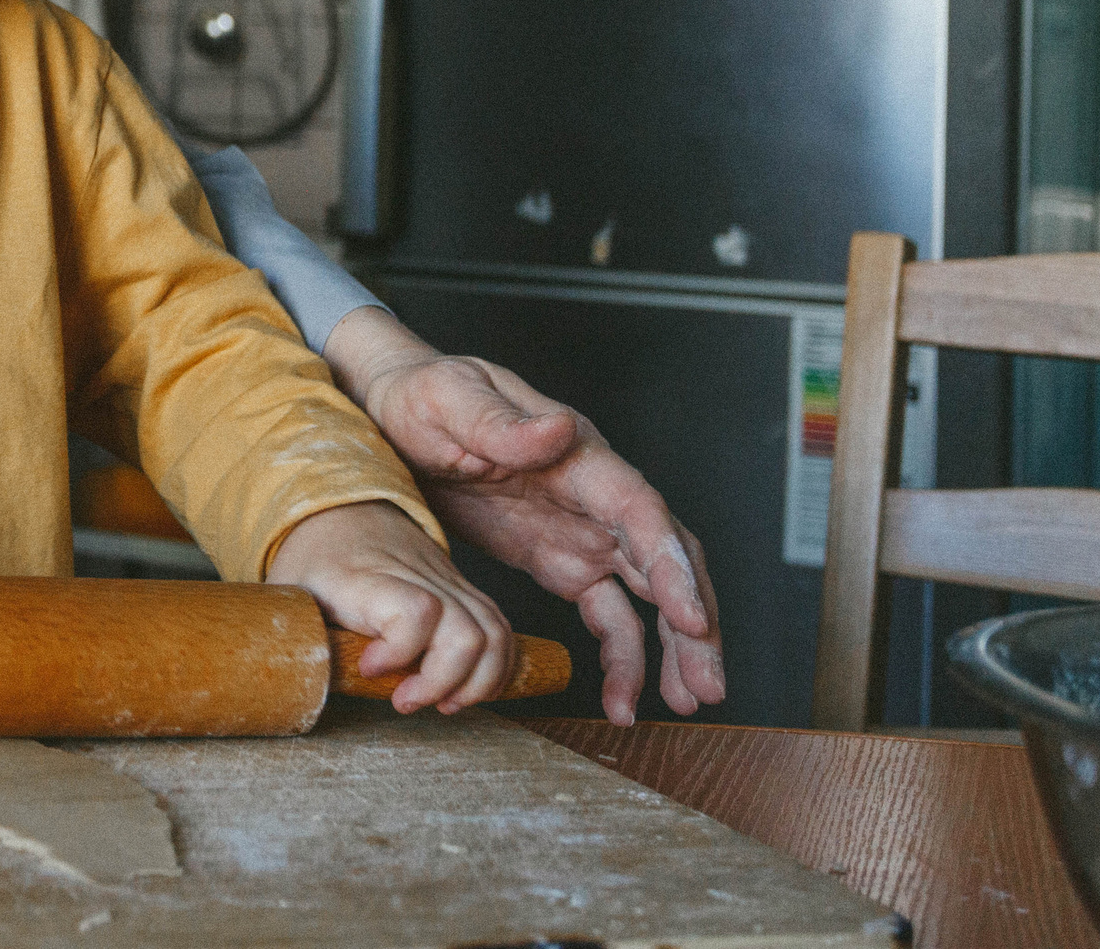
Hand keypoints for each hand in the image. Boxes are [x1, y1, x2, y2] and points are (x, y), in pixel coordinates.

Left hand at [265, 500, 514, 712]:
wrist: (336, 509)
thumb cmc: (310, 562)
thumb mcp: (285, 592)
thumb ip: (287, 633)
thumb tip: (271, 679)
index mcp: (367, 577)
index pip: (415, 608)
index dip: (402, 649)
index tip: (371, 669)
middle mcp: (417, 577)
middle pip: (467, 631)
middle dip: (446, 681)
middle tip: (405, 701)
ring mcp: (447, 582)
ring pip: (493, 632)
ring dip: (477, 682)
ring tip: (441, 703)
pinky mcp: (464, 591)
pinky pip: (500, 628)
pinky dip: (495, 667)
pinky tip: (465, 689)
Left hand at [322, 307, 726, 724]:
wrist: (392, 414)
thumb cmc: (422, 397)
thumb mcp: (451, 402)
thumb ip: (502, 424)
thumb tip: (559, 428)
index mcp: (578, 456)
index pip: (641, 512)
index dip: (672, 566)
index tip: (690, 619)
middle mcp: (594, 495)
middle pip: (666, 560)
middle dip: (695, 622)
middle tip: (707, 686)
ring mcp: (581, 531)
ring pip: (649, 594)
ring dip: (675, 649)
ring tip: (687, 702)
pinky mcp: (560, 560)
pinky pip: (609, 613)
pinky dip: (623, 654)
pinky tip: (624, 698)